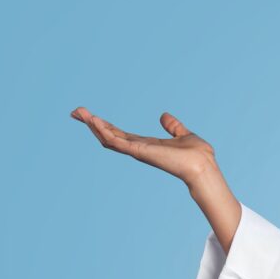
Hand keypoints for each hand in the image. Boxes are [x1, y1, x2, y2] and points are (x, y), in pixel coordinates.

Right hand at [70, 107, 217, 186]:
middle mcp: (139, 148)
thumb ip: (172, 126)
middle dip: (92, 124)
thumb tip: (164, 115)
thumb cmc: (197, 155)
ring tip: (80, 113)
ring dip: (94, 126)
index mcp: (147, 144)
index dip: (105, 125)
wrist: (203, 166)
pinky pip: (118, 141)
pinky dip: (105, 132)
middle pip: (109, 135)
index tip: (90, 115)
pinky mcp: (140, 152)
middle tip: (76, 112)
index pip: (120, 134)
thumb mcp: (183, 134)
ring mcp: (138, 151)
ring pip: (108, 138)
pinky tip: (95, 121)